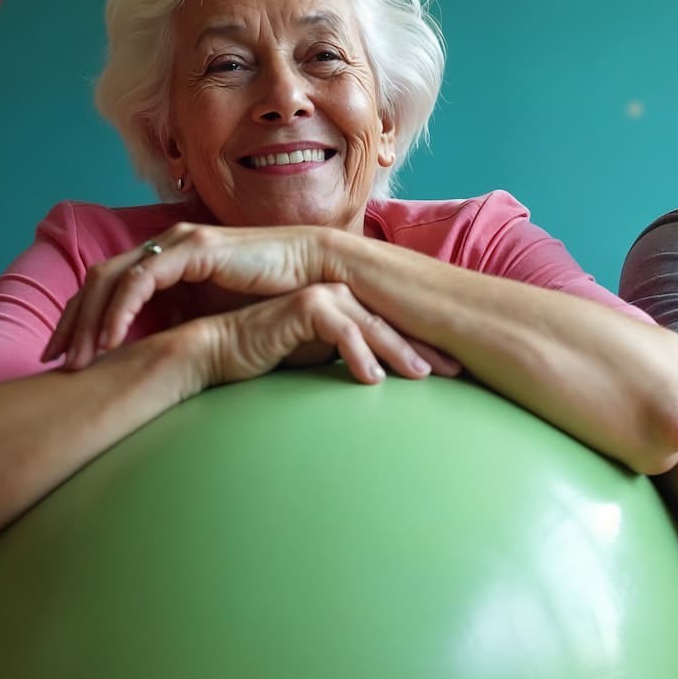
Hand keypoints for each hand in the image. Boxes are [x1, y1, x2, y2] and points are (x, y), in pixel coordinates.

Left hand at [45, 223, 340, 369]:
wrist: (315, 270)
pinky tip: (112, 338)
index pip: (107, 286)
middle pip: (97, 280)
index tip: (65, 357)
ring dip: (90, 320)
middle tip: (53, 359)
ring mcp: (177, 243)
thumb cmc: (272, 294)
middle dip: (71, 321)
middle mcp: (165, 245)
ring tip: (79, 358)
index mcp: (166, 259)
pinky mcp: (193, 248)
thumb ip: (182, 322)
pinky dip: (121, 308)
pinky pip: (141, 280)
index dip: (80, 320)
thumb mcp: (213, 313)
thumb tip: (153, 355)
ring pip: (111, 278)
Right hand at [196, 282, 461, 387]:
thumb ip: (350, 360)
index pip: (394, 327)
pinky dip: (357, 353)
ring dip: (397, 351)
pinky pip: (339, 331)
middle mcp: (341, 295)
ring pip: (371, 325)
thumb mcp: (320, 361)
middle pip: (391, 323)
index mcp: (349, 306)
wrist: (222, 351)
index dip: (423, 347)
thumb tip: (382, 383)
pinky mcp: (304, 306)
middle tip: (455, 371)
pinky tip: (371, 379)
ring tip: (421, 377)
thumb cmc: (271, 356)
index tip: (453, 372)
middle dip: (424, 347)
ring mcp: (323, 296)